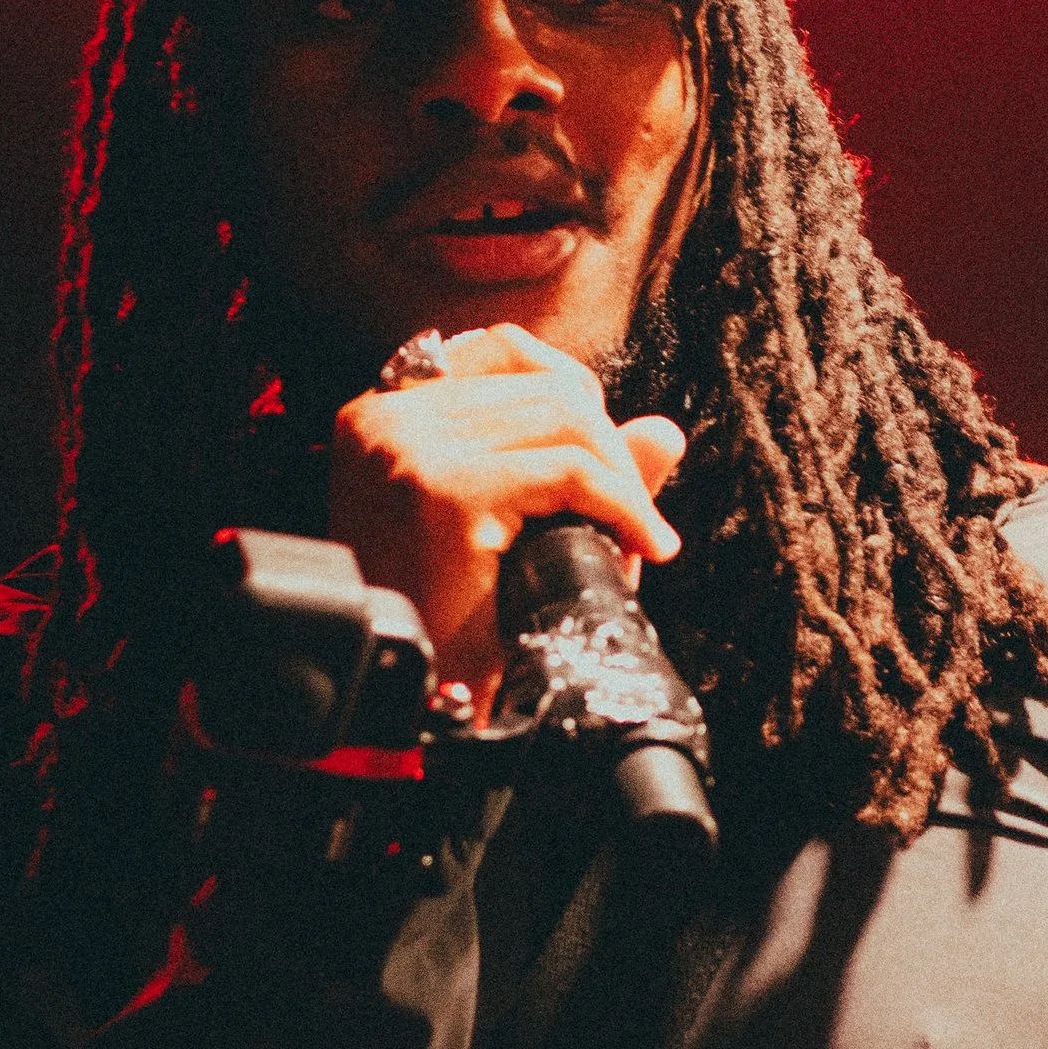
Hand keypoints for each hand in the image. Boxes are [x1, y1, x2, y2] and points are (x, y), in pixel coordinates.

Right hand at [329, 322, 685, 709]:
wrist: (406, 697)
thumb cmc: (447, 621)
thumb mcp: (514, 529)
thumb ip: (582, 469)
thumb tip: (665, 429)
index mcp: (382, 415)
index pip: (502, 351)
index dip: (573, 393)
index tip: (606, 457)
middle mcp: (386, 420)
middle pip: (544, 386)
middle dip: (610, 447)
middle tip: (639, 516)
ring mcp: (410, 450)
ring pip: (566, 419)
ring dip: (622, 479)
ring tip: (641, 533)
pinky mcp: (443, 492)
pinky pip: (570, 473)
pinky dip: (623, 505)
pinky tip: (642, 544)